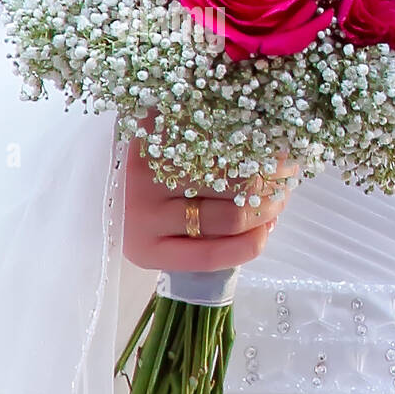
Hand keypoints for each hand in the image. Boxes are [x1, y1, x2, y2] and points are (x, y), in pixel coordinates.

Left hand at [122, 139, 298, 272]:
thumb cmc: (151, 191)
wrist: (112, 142)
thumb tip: (264, 228)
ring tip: (280, 170)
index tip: (269, 230)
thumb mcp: (171, 228)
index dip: (251, 245)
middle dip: (269, 209)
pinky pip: (223, 146)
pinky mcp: (161, 136)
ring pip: (234, 182)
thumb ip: (210, 238)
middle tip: (282, 195)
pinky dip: (253, 148)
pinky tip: (265, 148)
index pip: (210, 257)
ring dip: (270, 177)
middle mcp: (141, 215)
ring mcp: (148, 174)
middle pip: (231, 219)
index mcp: (146, 248)